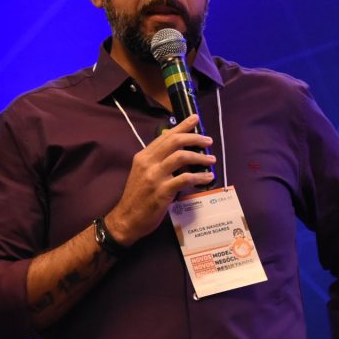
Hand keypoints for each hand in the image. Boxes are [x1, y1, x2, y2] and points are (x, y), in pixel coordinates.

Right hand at [105, 115, 214, 244]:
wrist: (126, 219)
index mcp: (143, 156)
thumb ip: (157, 161)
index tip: (195, 118)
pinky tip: (207, 178)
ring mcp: (155, 176)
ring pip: (181, 157)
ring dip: (200, 157)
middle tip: (208, 141)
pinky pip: (186, 179)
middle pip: (175, 142)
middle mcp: (148, 163)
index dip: (182, 126)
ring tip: (211, 160)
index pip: (165, 136)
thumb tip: (178, 151)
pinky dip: (200, 176)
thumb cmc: (137, 197)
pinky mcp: (162, 191)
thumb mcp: (142, 173)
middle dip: (194, 138)